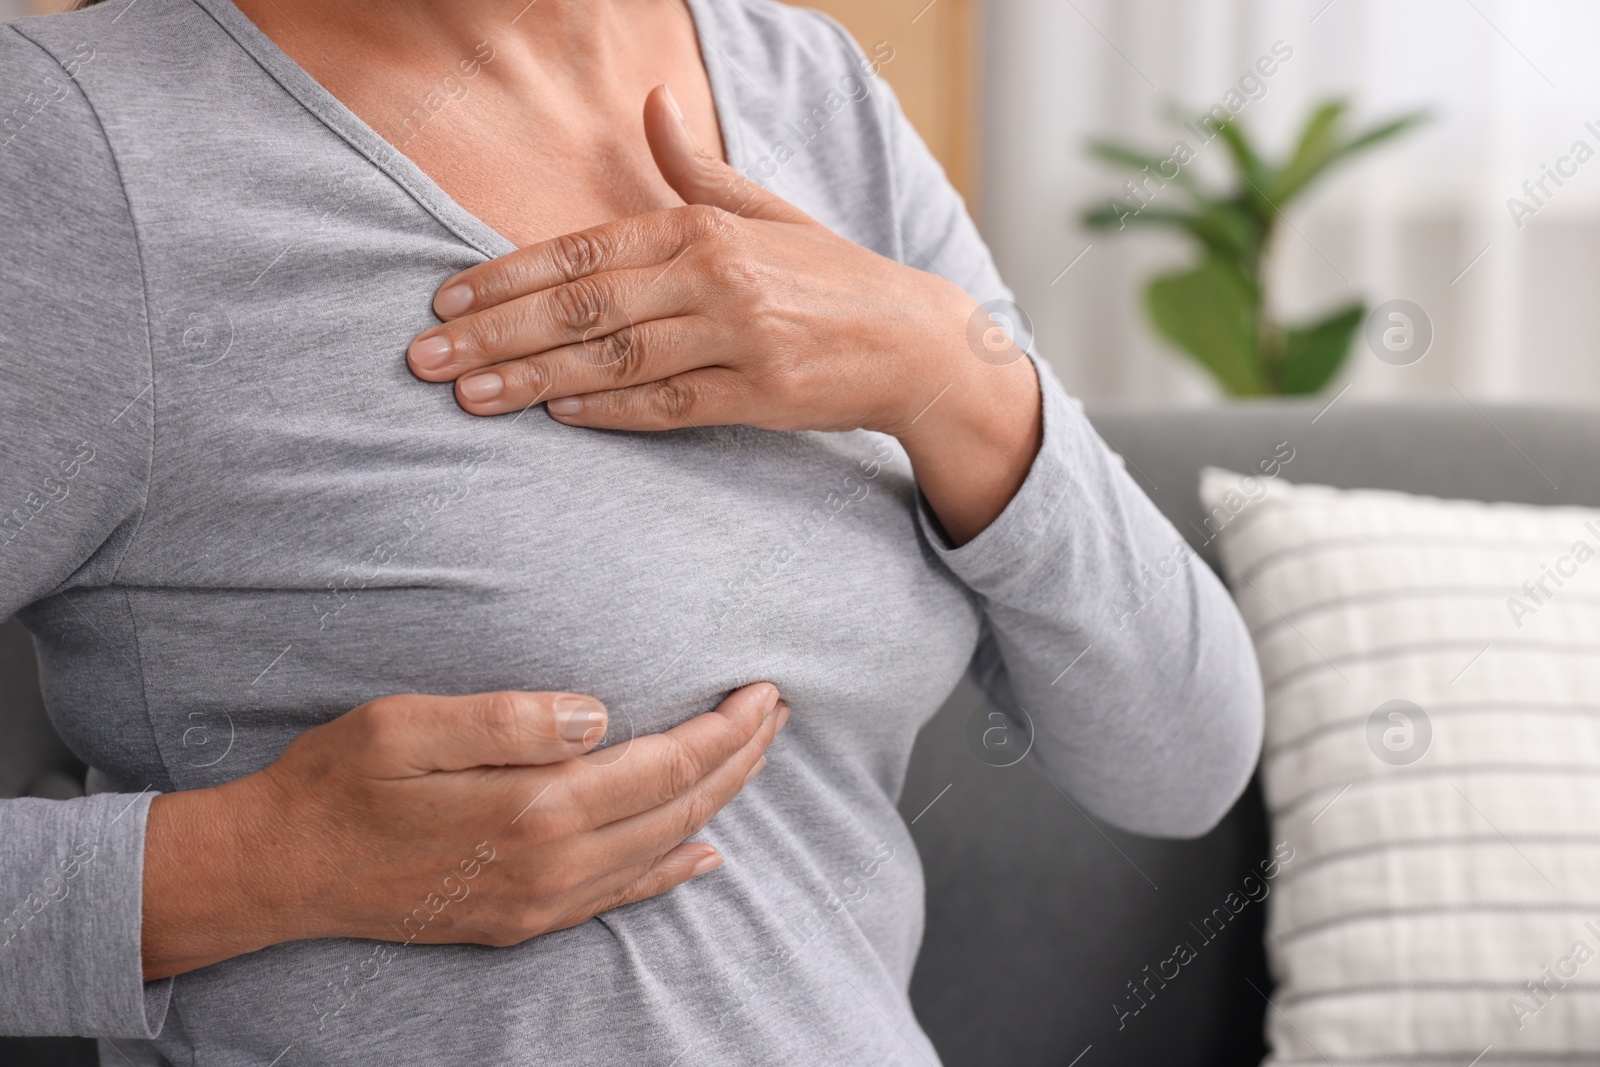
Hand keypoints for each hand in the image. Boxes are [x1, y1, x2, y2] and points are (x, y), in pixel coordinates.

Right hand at [141, 683, 787, 978]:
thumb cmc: (337, 783)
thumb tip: (597, 712)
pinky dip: (671, 870)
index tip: (762, 693)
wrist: (280, 872)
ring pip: (661, 850)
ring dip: (717, 802)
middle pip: (678, 809)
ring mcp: (539, 903)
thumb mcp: (406, 725)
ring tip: (753, 758)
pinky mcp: (522, 921)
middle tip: (777, 713)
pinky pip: (621, 896)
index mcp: (532, 809)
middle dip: (738, 759)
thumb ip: (508, 719)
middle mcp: (550, 867)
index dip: (723, 730)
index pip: (665, 765)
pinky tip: (702, 855)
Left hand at [407, 84, 1041, 544]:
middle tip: (425, 356)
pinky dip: (609, 413)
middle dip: (495, 333)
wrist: (914, 338)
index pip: (584, 249)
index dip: (508, 275)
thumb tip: (650, 102)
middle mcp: (717, 279)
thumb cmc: (829, 274)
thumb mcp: (765, 209)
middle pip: (583, 307)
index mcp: (706, 229)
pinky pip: (669, 406)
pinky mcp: (761, 396)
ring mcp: (740, 340)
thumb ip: (695, 169)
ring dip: (533, 379)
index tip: (446, 297)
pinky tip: (555, 416)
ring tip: (467, 396)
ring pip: (615, 359)